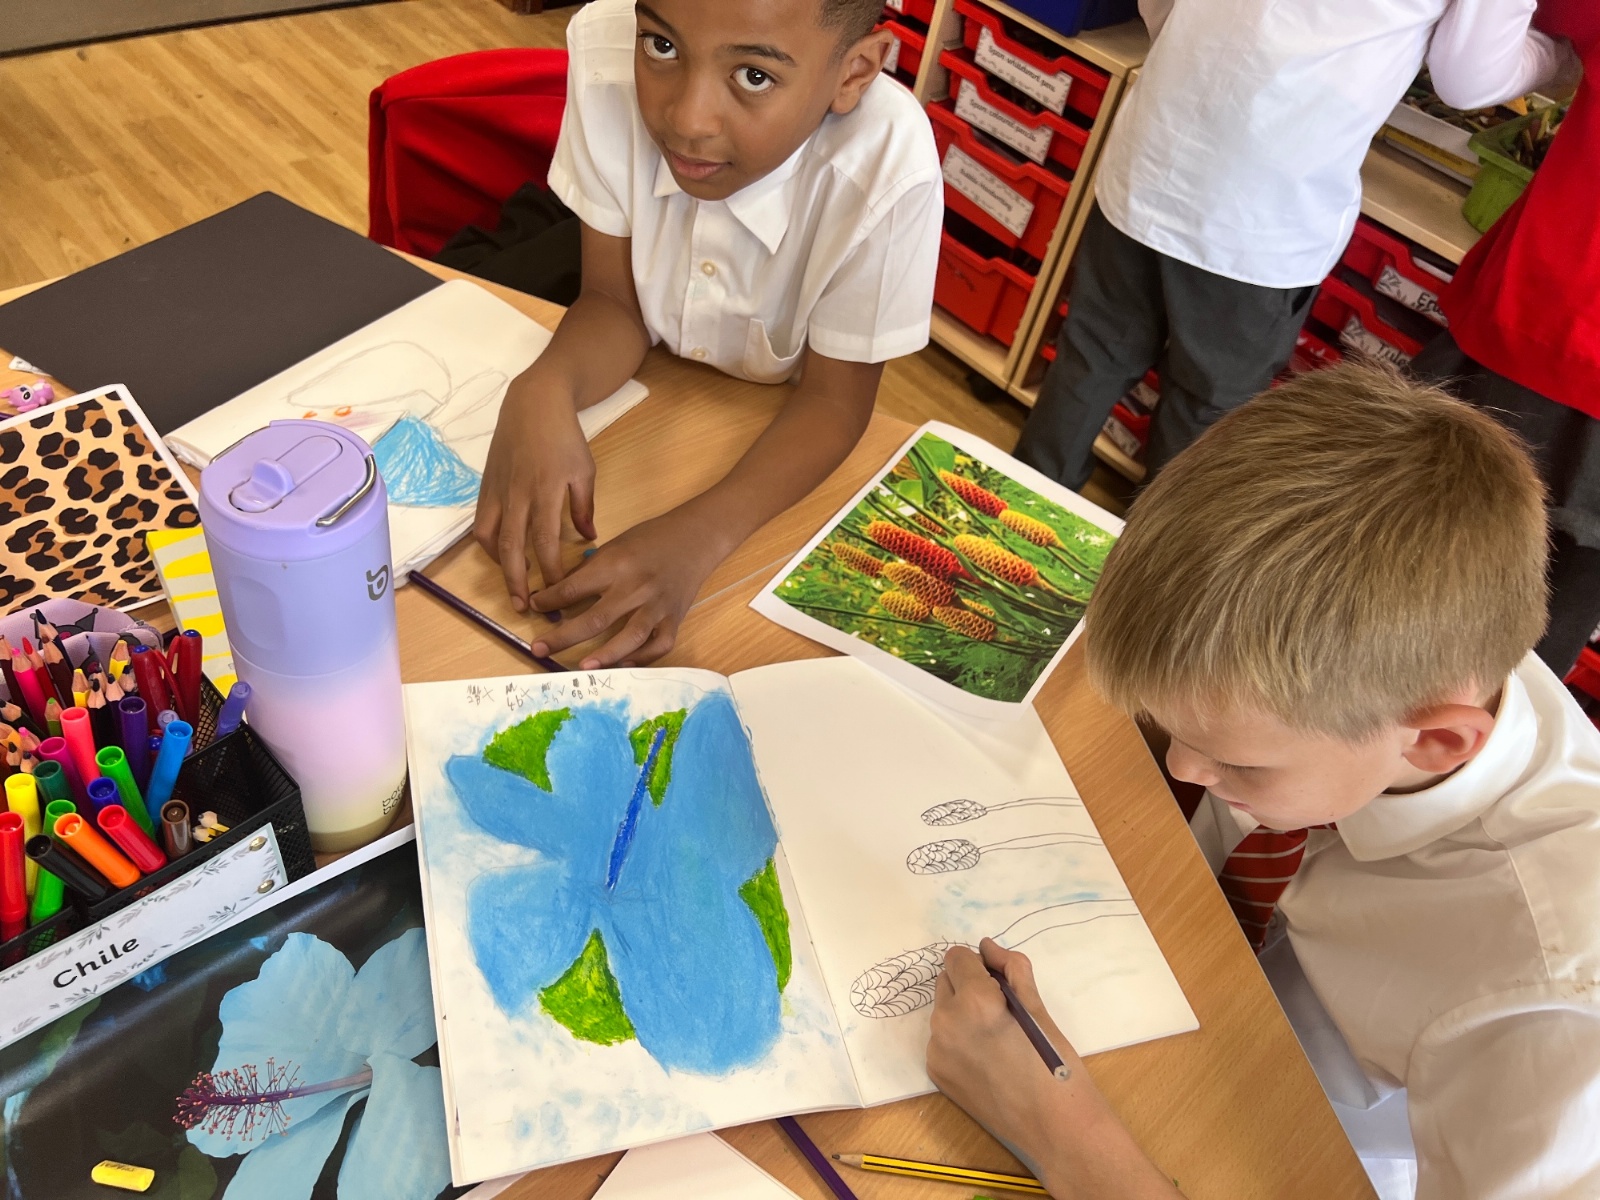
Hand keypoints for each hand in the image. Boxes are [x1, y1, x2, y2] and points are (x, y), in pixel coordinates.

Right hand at [474, 373, 596, 611]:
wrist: (532, 404)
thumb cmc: (564, 437)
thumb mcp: (584, 471)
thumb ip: (584, 508)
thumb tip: (589, 539)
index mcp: (545, 491)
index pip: (544, 542)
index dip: (550, 572)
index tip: (559, 594)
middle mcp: (516, 495)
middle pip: (511, 548)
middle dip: (518, 582)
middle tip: (526, 608)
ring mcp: (497, 491)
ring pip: (490, 538)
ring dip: (500, 567)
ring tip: (514, 587)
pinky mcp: (485, 487)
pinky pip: (482, 524)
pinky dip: (490, 545)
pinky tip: (503, 556)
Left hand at [528, 507, 728, 668]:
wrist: (695, 538)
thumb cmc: (651, 539)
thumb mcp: (616, 545)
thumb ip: (591, 570)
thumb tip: (559, 593)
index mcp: (616, 564)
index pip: (573, 588)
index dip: (548, 600)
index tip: (533, 607)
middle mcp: (636, 588)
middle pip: (595, 619)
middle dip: (562, 637)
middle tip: (538, 649)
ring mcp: (657, 606)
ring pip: (629, 637)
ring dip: (603, 655)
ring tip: (581, 668)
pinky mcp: (674, 619)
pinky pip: (659, 646)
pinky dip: (642, 658)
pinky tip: (622, 665)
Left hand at [929, 941, 1087, 1153]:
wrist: (1054, 1128)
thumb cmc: (1055, 1065)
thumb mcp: (1038, 1008)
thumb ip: (1011, 970)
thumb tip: (987, 947)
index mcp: (973, 1001)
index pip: (957, 957)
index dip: (980, 965)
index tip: (1000, 984)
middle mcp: (945, 1023)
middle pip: (946, 982)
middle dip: (968, 987)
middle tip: (1002, 1012)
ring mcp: (937, 1051)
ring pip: (943, 1012)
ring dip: (962, 1014)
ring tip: (997, 1040)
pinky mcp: (936, 1074)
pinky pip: (942, 1041)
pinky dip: (958, 1041)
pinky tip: (987, 1061)